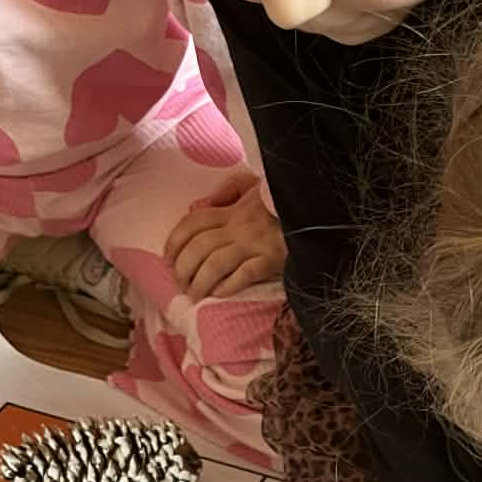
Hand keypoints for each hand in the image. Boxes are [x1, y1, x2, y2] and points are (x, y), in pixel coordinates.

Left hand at [164, 171, 285, 299]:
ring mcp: (255, 244)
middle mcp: (239, 227)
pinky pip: (244, 275)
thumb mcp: (254, 185)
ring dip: (200, 282)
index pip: (193, 223)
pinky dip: (227, 286)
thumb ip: (228, 190)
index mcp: (232, 210)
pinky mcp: (271, 260)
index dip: (174, 241)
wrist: (313, 212)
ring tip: (194, 296)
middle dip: (183, 267)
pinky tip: (218, 295)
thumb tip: (202, 204)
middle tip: (179, 284)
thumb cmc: (283, 202)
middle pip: (198, 246)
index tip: (167, 258)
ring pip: (215, 264)